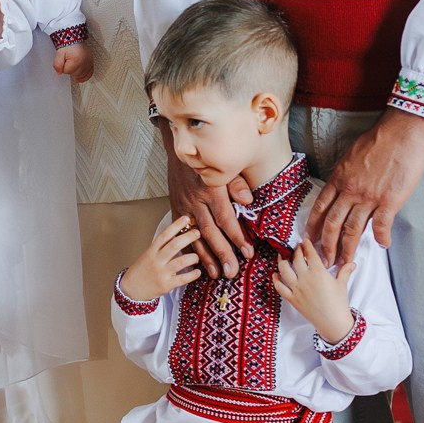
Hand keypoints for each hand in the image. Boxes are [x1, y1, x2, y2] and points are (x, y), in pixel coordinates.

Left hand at [53, 40, 93, 82]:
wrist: (74, 38)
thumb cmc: (67, 45)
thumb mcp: (59, 53)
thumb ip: (57, 64)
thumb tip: (59, 73)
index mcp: (76, 60)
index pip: (67, 71)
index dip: (64, 67)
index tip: (64, 61)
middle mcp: (84, 62)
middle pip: (75, 74)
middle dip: (70, 70)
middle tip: (68, 62)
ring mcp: (89, 62)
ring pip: (82, 75)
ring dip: (76, 73)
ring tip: (73, 67)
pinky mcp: (91, 62)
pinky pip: (90, 73)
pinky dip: (85, 77)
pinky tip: (80, 78)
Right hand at [119, 214, 202, 303]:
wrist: (131, 289)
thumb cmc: (142, 271)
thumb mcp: (148, 254)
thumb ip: (161, 246)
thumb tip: (177, 234)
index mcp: (152, 250)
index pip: (165, 235)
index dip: (176, 225)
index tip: (186, 218)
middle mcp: (157, 260)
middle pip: (174, 245)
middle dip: (188, 237)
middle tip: (197, 233)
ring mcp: (161, 273)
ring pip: (181, 262)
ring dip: (193, 257)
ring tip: (197, 256)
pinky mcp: (166, 285)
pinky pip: (183, 279)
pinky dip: (193, 274)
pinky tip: (198, 271)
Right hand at [163, 126, 253, 277]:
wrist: (180, 149)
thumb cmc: (208, 158)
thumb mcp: (225, 165)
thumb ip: (236, 184)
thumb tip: (248, 201)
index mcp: (211, 189)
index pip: (226, 218)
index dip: (237, 237)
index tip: (248, 252)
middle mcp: (196, 200)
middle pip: (210, 232)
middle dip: (222, 253)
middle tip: (232, 272)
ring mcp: (184, 206)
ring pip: (195, 235)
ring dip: (205, 257)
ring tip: (216, 274)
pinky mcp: (175, 209)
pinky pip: (182, 233)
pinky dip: (189, 249)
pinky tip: (195, 263)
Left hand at [273, 239, 354, 344]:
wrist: (333, 323)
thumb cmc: (339, 303)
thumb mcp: (342, 284)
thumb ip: (345, 271)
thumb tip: (352, 262)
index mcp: (318, 272)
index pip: (310, 253)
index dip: (307, 245)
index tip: (305, 241)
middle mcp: (305, 278)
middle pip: (296, 259)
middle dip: (295, 250)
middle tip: (296, 247)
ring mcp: (297, 289)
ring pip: (284, 270)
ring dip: (282, 261)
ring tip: (282, 255)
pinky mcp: (292, 299)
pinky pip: (280, 288)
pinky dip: (276, 280)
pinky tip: (275, 274)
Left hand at [307, 110, 423, 267]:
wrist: (402, 131)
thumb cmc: (379, 139)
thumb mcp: (353, 155)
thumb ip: (347, 174)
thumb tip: (344, 186)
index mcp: (339, 177)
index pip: (321, 205)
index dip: (314, 224)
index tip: (309, 238)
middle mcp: (350, 189)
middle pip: (333, 223)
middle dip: (326, 245)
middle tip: (324, 261)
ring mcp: (369, 196)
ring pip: (353, 229)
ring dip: (348, 249)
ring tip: (346, 262)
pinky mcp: (389, 200)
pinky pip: (381, 226)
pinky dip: (380, 238)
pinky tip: (382, 245)